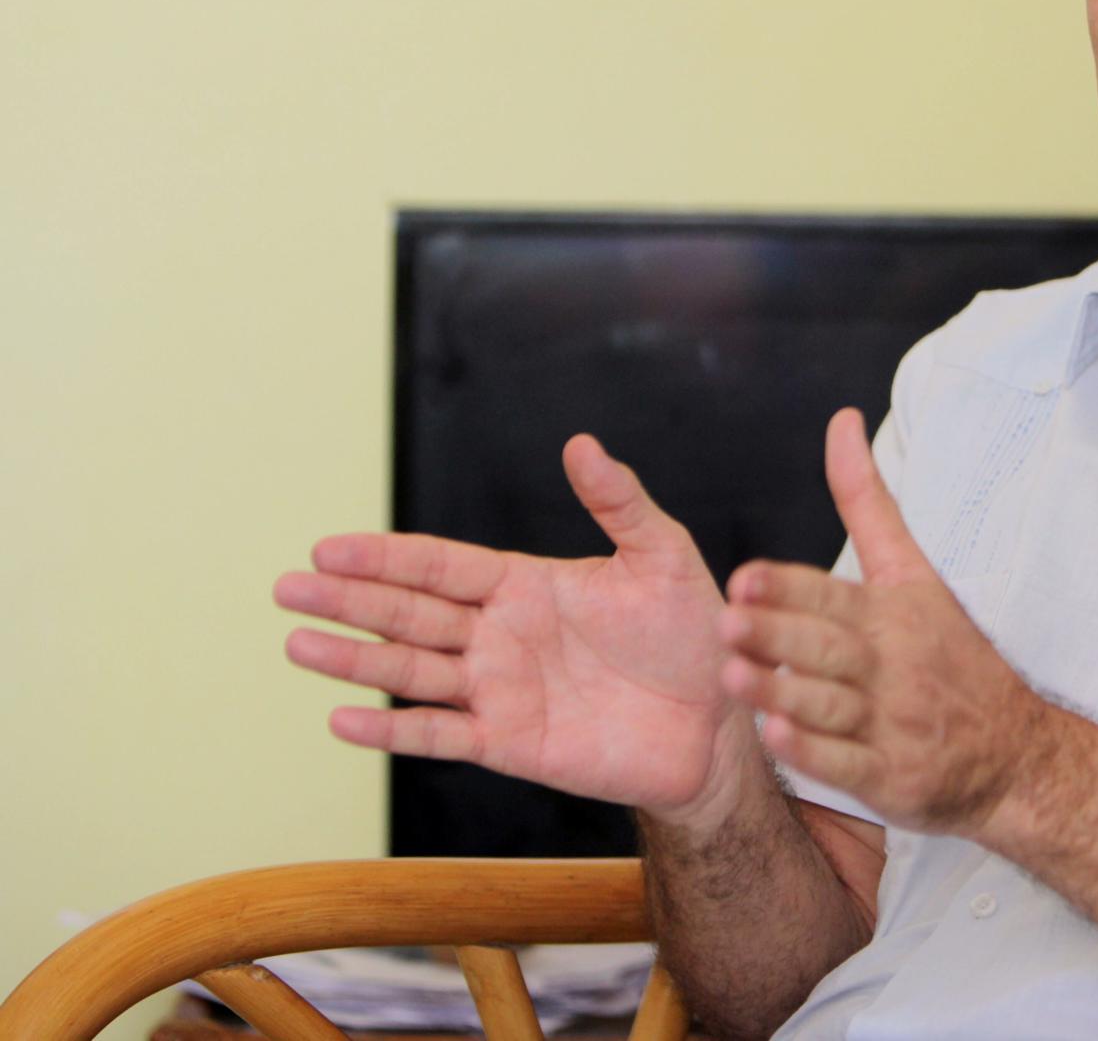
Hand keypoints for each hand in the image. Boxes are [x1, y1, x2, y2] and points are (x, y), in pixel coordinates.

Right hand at [276, 435, 753, 820]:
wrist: (720, 720)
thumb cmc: (694, 632)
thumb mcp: (662, 556)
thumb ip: (619, 501)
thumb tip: (581, 443)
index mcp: (526, 585)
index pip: (441, 566)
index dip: (386, 557)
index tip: (327, 547)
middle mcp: (500, 636)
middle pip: (409, 614)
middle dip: (348, 600)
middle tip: (285, 587)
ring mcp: (500, 691)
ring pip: (411, 671)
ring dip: (353, 659)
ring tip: (297, 644)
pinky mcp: (511, 745)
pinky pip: (440, 735)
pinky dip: (392, 730)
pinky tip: (342, 719)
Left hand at [717, 408, 1050, 835]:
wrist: (1016, 752)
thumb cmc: (953, 656)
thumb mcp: (915, 573)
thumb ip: (868, 501)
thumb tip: (840, 421)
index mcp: (894, 612)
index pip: (834, 594)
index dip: (789, 587)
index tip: (745, 577)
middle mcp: (893, 664)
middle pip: (828, 647)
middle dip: (778, 634)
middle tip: (727, 622)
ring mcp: (893, 724)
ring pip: (831, 705)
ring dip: (781, 693)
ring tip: (734, 678)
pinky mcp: (892, 778)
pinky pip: (848, 765)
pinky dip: (813, 753)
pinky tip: (776, 739)